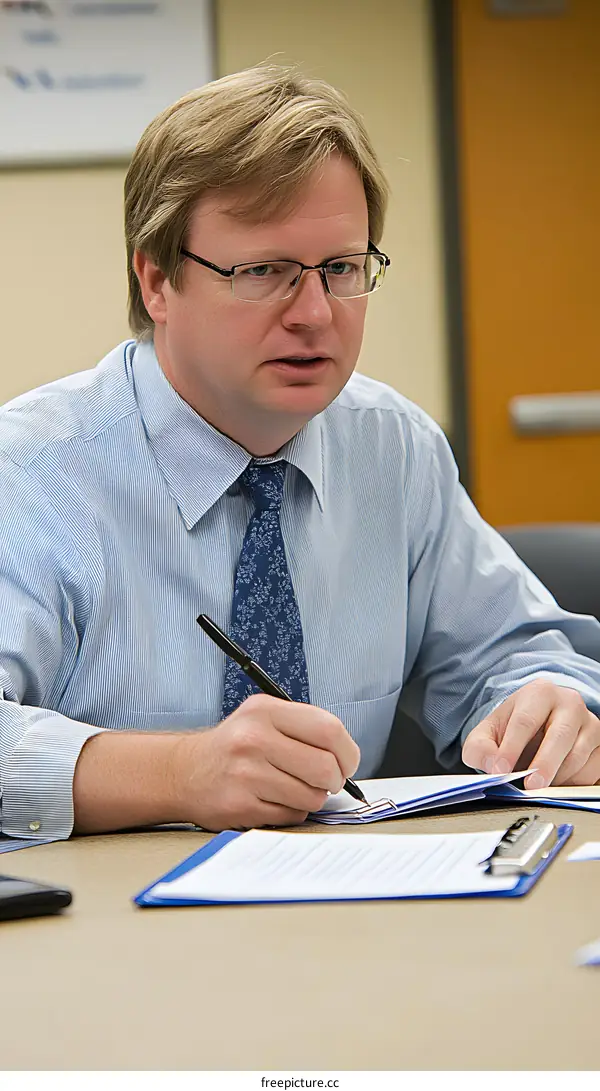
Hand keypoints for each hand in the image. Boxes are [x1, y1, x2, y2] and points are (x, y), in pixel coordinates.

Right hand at [171, 693, 359, 830]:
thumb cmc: (233, 747)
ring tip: (293, 789)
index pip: (328, 729)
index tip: (347, 762)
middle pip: (325, 767)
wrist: (184, 772)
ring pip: (312, 796)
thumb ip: (303, 728)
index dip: (347, 751)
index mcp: (265, 711)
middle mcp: (254, 739)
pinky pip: (291, 815)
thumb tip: (347, 756)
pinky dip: (291, 811)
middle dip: (334, 780)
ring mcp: (246, 774)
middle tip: (326, 781)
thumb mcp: (263, 718)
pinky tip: (273, 799)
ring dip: (311, 798)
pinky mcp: (240, 806)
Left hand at [462, 679, 599, 788]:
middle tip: (530, 786)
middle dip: (543, 764)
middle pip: (559, 736)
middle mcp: (569, 703)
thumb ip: (480, 748)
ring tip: (538, 784)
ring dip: (557, 776)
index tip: (500, 770)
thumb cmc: (513, 728)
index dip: (511, 748)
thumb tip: (491, 766)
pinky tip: (557, 781)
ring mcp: (590, 723)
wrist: (538, 727)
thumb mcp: (487, 734)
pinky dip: (574, 782)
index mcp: (539, 693)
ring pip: (578, 755)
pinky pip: (592, 769)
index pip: (524, 721)